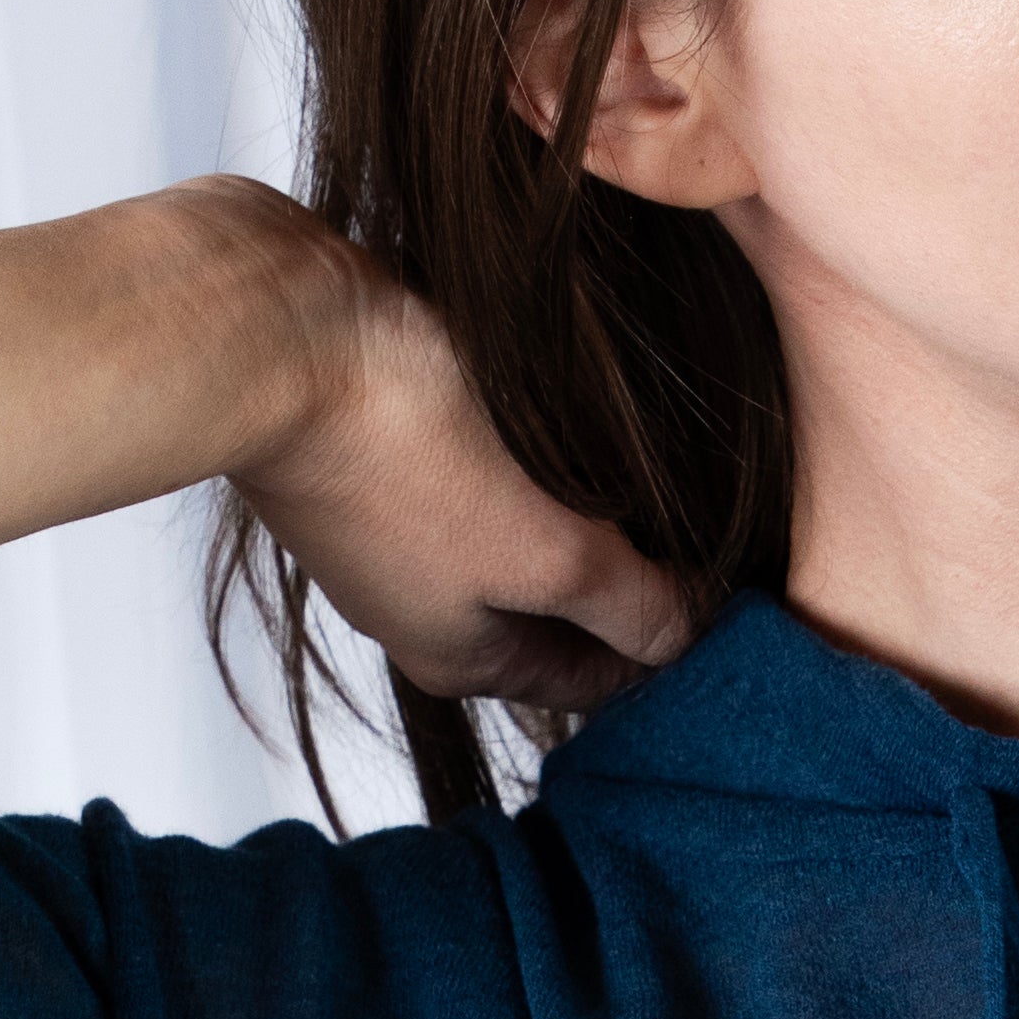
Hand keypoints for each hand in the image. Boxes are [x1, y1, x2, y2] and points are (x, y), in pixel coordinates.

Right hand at [233, 220, 693, 719]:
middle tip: (714, 535)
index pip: (591, 681)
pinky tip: (578, 426)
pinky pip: (484, 477)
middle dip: (629, 582)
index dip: (667, 651)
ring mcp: (394, 531)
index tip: (737, 607)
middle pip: (556, 615)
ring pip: (521, 541)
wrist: (281, 336)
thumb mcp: (547, 553)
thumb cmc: (404, 453)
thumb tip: (690, 640)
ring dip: (585, 517)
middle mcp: (421, 609)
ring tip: (662, 474)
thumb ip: (630, 603)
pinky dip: (535, 466)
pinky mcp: (381, 453)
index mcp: (460, 658)